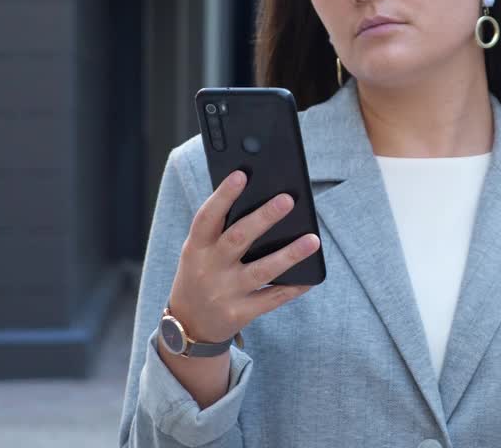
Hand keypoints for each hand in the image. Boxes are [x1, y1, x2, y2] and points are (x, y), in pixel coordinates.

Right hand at [166, 170, 320, 343]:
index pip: (207, 217)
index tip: (241, 175)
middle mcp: (209, 268)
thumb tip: (260, 200)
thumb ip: (220, 230)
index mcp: (196, 247)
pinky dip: (292, 287)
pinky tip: (310, 277)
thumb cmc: (200, 274)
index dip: (223, 196)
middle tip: (288, 199)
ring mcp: (225, 292)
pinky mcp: (239, 313)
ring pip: (262, 270)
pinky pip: (272, 298)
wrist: (187, 325)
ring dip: (289, 254)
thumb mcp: (198, 251)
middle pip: (238, 239)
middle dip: (264, 218)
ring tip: (313, 239)